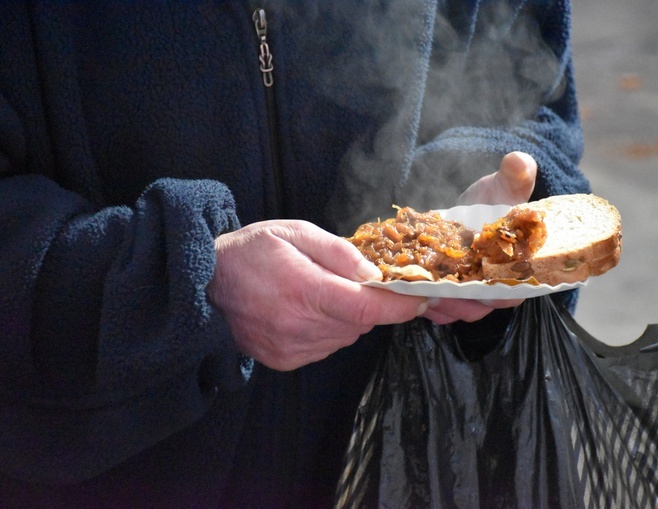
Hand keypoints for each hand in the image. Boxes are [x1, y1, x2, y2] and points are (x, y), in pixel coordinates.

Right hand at [207, 220, 427, 370]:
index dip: (401, 306)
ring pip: (347, 336)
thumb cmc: (250, 251)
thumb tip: (375, 275)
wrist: (203, 284)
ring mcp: (291, 349)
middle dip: (368, 303)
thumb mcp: (295, 232)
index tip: (423, 300)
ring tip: (320, 292)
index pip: (367, 307)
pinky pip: (326, 346)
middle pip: (361, 323)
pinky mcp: (285, 361)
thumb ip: (339, 253)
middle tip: (352, 282)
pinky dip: (328, 329)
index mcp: (305, 290)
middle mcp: (300, 327)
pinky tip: (306, 310)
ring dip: (348, 317)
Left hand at [422, 151, 537, 323]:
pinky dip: (420, 300)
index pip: (514, 290)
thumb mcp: (505, 186)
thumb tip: (520, 160)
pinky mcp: (443, 291)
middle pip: (480, 306)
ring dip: (438, 304)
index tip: (487, 288)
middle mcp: (492, 287)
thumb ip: (515, 177)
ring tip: (421, 290)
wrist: (470, 205)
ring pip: (454, 309)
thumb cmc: (495, 199)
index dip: (502, 293)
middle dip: (462, 302)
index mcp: (516, 268)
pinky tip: (407, 290)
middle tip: (444, 290)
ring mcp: (466, 293)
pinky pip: (433, 305)